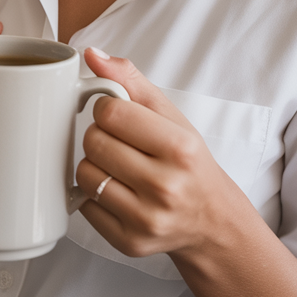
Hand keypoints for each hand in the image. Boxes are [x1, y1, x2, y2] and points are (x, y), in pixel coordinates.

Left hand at [75, 49, 296, 296]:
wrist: (211, 220)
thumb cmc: (188, 161)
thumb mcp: (170, 115)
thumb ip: (129, 80)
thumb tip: (91, 54)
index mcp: (179, 147)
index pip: (110, 113)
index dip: (106, 109)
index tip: (117, 115)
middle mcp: (166, 186)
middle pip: (93, 143)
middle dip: (99, 136)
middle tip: (118, 142)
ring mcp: (147, 218)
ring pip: (85, 174)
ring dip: (94, 165)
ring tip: (117, 165)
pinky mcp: (130, 243)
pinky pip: (85, 206)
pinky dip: (94, 195)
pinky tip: (117, 190)